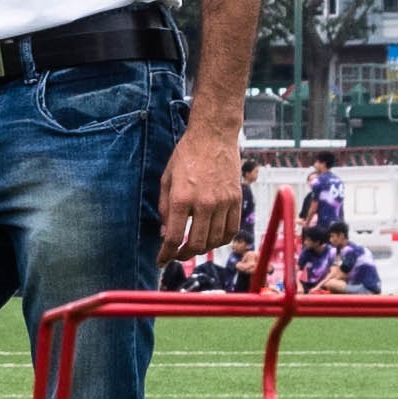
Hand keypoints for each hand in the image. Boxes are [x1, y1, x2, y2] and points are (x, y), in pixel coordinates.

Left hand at [155, 125, 239, 264]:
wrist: (213, 138)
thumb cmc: (185, 157)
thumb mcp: (166, 180)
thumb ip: (165, 209)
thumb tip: (166, 234)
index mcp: (182, 198)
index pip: (174, 237)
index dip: (166, 253)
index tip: (161, 260)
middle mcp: (204, 203)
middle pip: (197, 244)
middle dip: (184, 255)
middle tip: (177, 255)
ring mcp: (223, 203)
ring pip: (216, 241)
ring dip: (203, 249)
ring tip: (193, 247)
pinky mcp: (236, 200)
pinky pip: (232, 229)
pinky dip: (222, 240)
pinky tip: (213, 238)